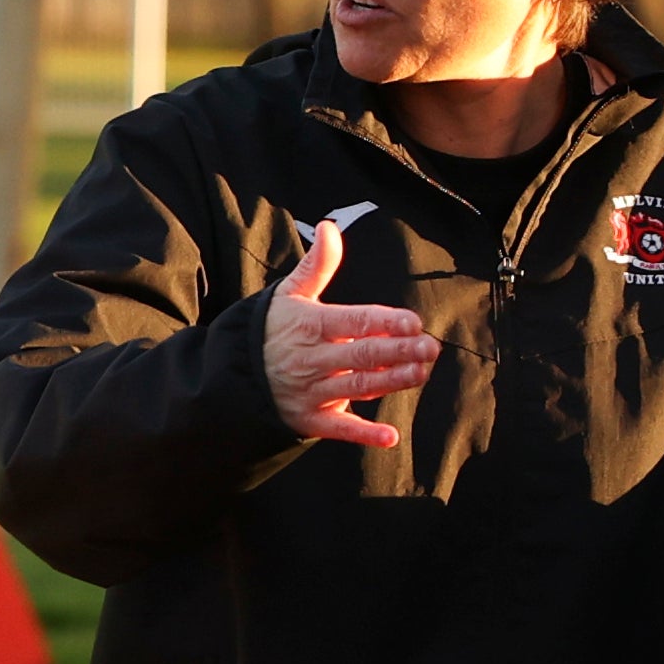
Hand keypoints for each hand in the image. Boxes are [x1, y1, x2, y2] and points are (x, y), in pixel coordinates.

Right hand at [265, 217, 437, 448]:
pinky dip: (363, 434)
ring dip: (391, 382)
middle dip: (398, 351)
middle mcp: (312, 359)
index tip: (414, 322)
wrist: (233, 375)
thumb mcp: (288, 294)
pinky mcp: (309, 420)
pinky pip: (339, 428)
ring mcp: (311, 392)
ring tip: (420, 374)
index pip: (355, 321)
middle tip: (430, 348)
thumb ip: (316, 265)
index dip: (385, 322)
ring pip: (358, 387)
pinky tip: (390, 437)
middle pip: (362, 355)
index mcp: (310, 325)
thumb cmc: (271, 330)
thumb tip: (330, 227)